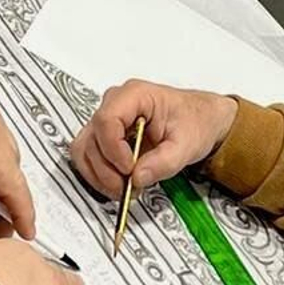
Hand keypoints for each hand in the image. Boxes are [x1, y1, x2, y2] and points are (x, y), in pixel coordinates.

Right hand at [71, 82, 237, 198]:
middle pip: (92, 138)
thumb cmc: (195, 121)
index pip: (107, 119)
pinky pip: (88, 157)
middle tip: (128, 187)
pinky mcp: (104, 137)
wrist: (199, 121)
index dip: (113, 149)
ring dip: (99, 175)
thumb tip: (138, 177)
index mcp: (135, 95)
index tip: (129, 169)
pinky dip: (98, 176)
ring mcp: (106, 120)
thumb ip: (164, 162)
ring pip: (84, 150)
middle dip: (107, 169)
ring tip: (124, 189)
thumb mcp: (188, 144)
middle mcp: (114, 104)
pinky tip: (118, 184)